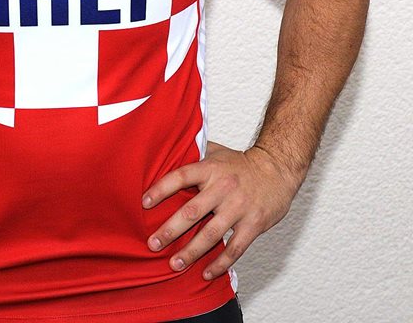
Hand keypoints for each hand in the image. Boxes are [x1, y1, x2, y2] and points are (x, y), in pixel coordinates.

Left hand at [141, 142, 299, 279]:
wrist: (277, 169)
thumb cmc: (241, 163)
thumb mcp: (216, 151)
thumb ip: (194, 153)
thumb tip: (167, 149)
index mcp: (211, 169)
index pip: (181, 177)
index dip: (161, 189)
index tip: (144, 203)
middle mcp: (223, 188)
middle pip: (192, 211)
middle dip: (170, 230)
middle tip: (153, 244)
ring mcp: (239, 208)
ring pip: (211, 234)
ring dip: (191, 252)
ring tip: (174, 264)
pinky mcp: (253, 225)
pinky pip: (234, 248)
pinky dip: (220, 263)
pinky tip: (206, 273)